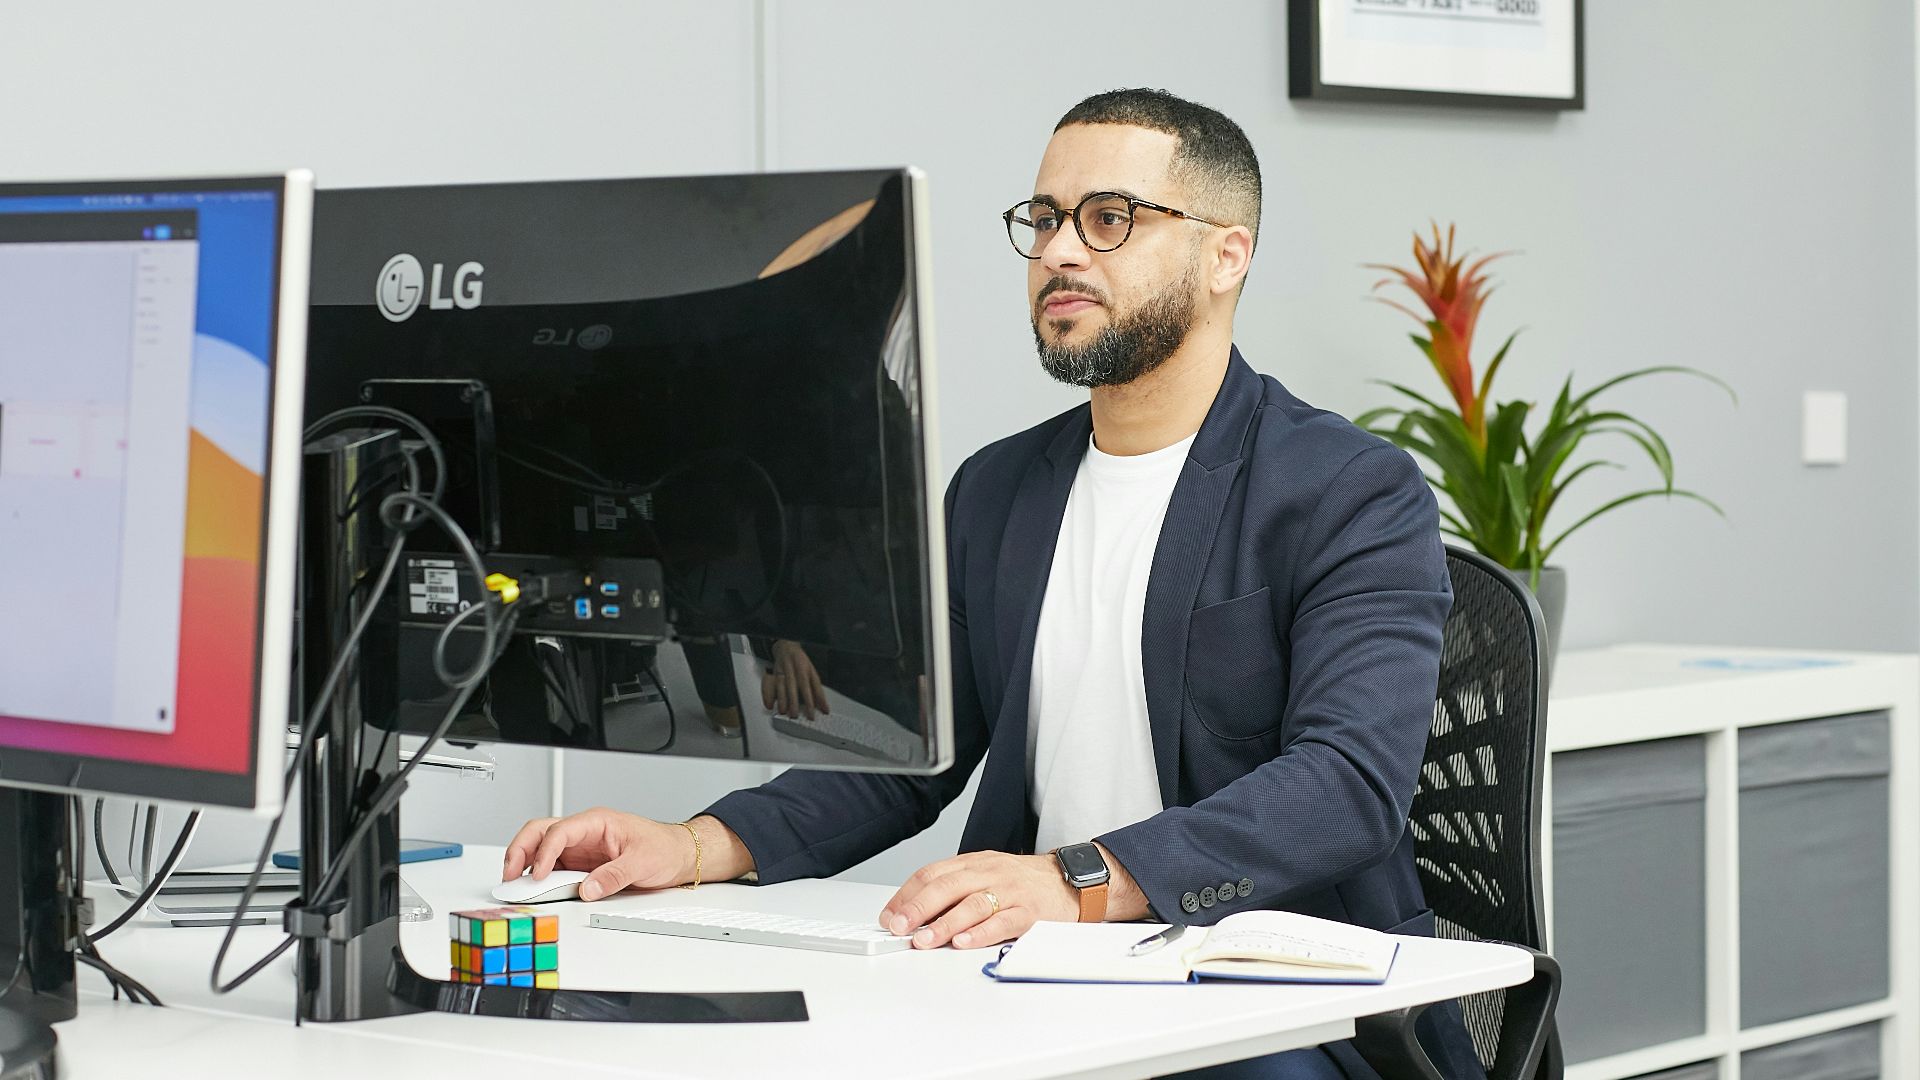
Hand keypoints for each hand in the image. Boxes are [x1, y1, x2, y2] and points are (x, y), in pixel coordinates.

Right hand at [501, 808, 698, 900]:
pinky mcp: (582, 863)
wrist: (678, 854)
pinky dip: (539, 876)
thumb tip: (587, 889)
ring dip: (525, 863)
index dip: (544, 852)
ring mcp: (581, 848)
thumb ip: (613, 876)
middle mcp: (584, 832)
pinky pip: (553, 866)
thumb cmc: (663, 848)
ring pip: (541, 848)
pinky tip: (533, 889)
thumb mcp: (642, 862)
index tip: (537, 875)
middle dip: (520, 850)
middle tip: (510, 875)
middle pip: (540, 832)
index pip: (560, 831)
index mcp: (597, 822)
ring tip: (515, 884)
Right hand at [761, 639, 827, 719]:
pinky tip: (770, 705)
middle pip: (796, 686)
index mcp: (807, 670)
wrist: (787, 647)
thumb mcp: (812, 673)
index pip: (813, 685)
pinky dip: (769, 695)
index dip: (816, 699)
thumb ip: (818, 691)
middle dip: (795, 701)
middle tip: (796, 714)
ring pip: (782, 686)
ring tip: (784, 711)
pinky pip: (772, 685)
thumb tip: (824, 708)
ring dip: (782, 699)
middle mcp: (796, 669)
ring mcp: (784, 670)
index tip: (817, 712)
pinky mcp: (775, 673)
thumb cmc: (801, 662)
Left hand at [876, 851, 1078, 950]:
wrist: (1070, 880)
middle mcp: (989, 873)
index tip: (889, 916)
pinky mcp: (1030, 912)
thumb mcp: (985, 874)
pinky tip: (964, 942)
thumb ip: (954, 891)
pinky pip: (1004, 921)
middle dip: (918, 908)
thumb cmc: (1023, 882)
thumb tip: (915, 916)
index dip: (906, 895)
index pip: (931, 873)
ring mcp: (1010, 891)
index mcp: (973, 863)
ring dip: (944, 923)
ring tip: (924, 940)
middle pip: (947, 886)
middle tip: (899, 927)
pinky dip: (981, 933)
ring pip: (973, 904)